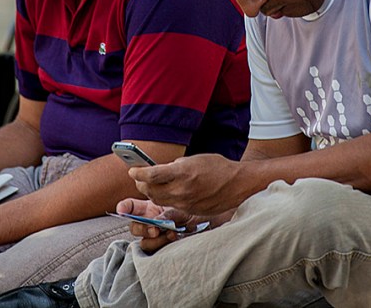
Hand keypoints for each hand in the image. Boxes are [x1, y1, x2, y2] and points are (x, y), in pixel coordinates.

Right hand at [116, 199, 204, 253]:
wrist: (210, 225)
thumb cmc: (195, 213)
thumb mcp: (181, 209)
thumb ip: (166, 214)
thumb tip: (155, 222)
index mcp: (151, 209)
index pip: (132, 207)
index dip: (124, 207)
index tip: (122, 210)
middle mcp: (151, 223)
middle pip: (134, 227)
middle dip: (141, 228)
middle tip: (154, 229)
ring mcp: (156, 237)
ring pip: (143, 241)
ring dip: (154, 239)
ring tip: (171, 232)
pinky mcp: (163, 248)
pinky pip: (153, 251)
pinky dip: (162, 244)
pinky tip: (174, 237)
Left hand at [128, 154, 245, 215]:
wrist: (237, 184)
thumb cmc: (217, 167)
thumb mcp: (194, 159)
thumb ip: (175, 167)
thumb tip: (159, 171)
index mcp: (182, 173)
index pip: (151, 175)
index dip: (138, 173)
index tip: (133, 170)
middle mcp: (182, 190)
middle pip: (150, 191)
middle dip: (141, 184)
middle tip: (139, 178)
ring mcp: (185, 203)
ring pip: (158, 201)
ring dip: (150, 193)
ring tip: (150, 185)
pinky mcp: (190, 211)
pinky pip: (170, 207)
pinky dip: (164, 199)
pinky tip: (166, 193)